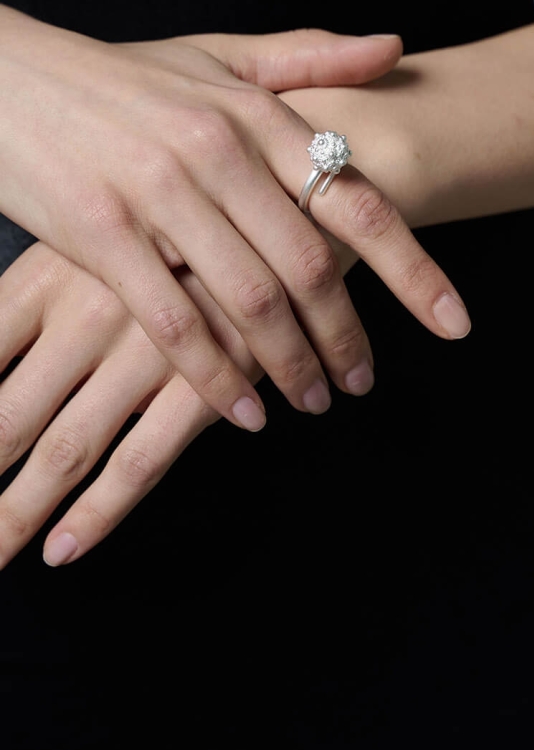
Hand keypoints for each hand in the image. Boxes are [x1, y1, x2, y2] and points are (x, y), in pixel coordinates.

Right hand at [0, 10, 469, 428]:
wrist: (9, 79)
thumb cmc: (122, 77)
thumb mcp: (217, 55)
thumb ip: (310, 57)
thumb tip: (395, 51)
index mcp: (256, 114)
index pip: (358, 200)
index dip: (414, 270)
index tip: (455, 324)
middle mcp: (216, 153)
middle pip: (311, 266)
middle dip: (348, 337)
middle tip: (363, 385)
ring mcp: (157, 194)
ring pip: (250, 301)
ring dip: (291, 365)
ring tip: (314, 403)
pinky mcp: (101, 236)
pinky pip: (175, 322)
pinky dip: (216, 376)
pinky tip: (244, 411)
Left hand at [0, 242, 248, 568]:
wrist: (290, 201)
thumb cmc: (188, 215)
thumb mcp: (107, 224)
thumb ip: (52, 278)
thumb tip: (9, 336)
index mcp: (52, 273)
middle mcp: (86, 317)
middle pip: (3, 419)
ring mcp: (144, 354)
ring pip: (62, 451)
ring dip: (17, 513)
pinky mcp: (204, 384)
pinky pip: (140, 461)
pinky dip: (99, 512)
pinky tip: (65, 548)